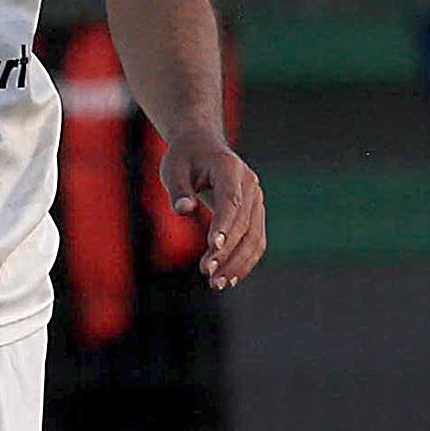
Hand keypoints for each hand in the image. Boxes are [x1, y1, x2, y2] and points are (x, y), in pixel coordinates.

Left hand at [163, 135, 266, 287]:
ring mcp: (256, 200)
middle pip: (245, 225)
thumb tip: (184, 209)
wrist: (203, 146)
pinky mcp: (256, 213)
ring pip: (255, 237)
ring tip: (217, 284)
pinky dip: (245, 261)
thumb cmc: (185, 158)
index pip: (231, 202)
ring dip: (238, 263)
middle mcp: (250, 185)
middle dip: (227, 252)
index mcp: (230, 170)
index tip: (213, 247)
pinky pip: (256, 240)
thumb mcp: (173, 169)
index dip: (224, 226)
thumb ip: (178, 190)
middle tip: (208, 274)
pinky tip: (229, 278)